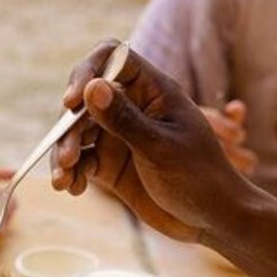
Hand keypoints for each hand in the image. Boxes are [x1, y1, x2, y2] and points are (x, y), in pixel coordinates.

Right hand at [51, 40, 249, 242]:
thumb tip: (91, 88)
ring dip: (64, 155)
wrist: (211, 218)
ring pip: (77, 134)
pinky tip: (73, 188)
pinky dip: (71, 174)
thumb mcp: (159, 147)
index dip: (87, 72)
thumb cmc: (198, 177)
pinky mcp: (110, 165)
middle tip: (68, 159)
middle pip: (85, 102)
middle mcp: (133, 109)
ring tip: (65, 181)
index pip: (113, 59)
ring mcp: (119, 137)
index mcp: (153, 91)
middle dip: (69, 130)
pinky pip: (80, 162)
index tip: (72, 102)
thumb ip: (123, 118)